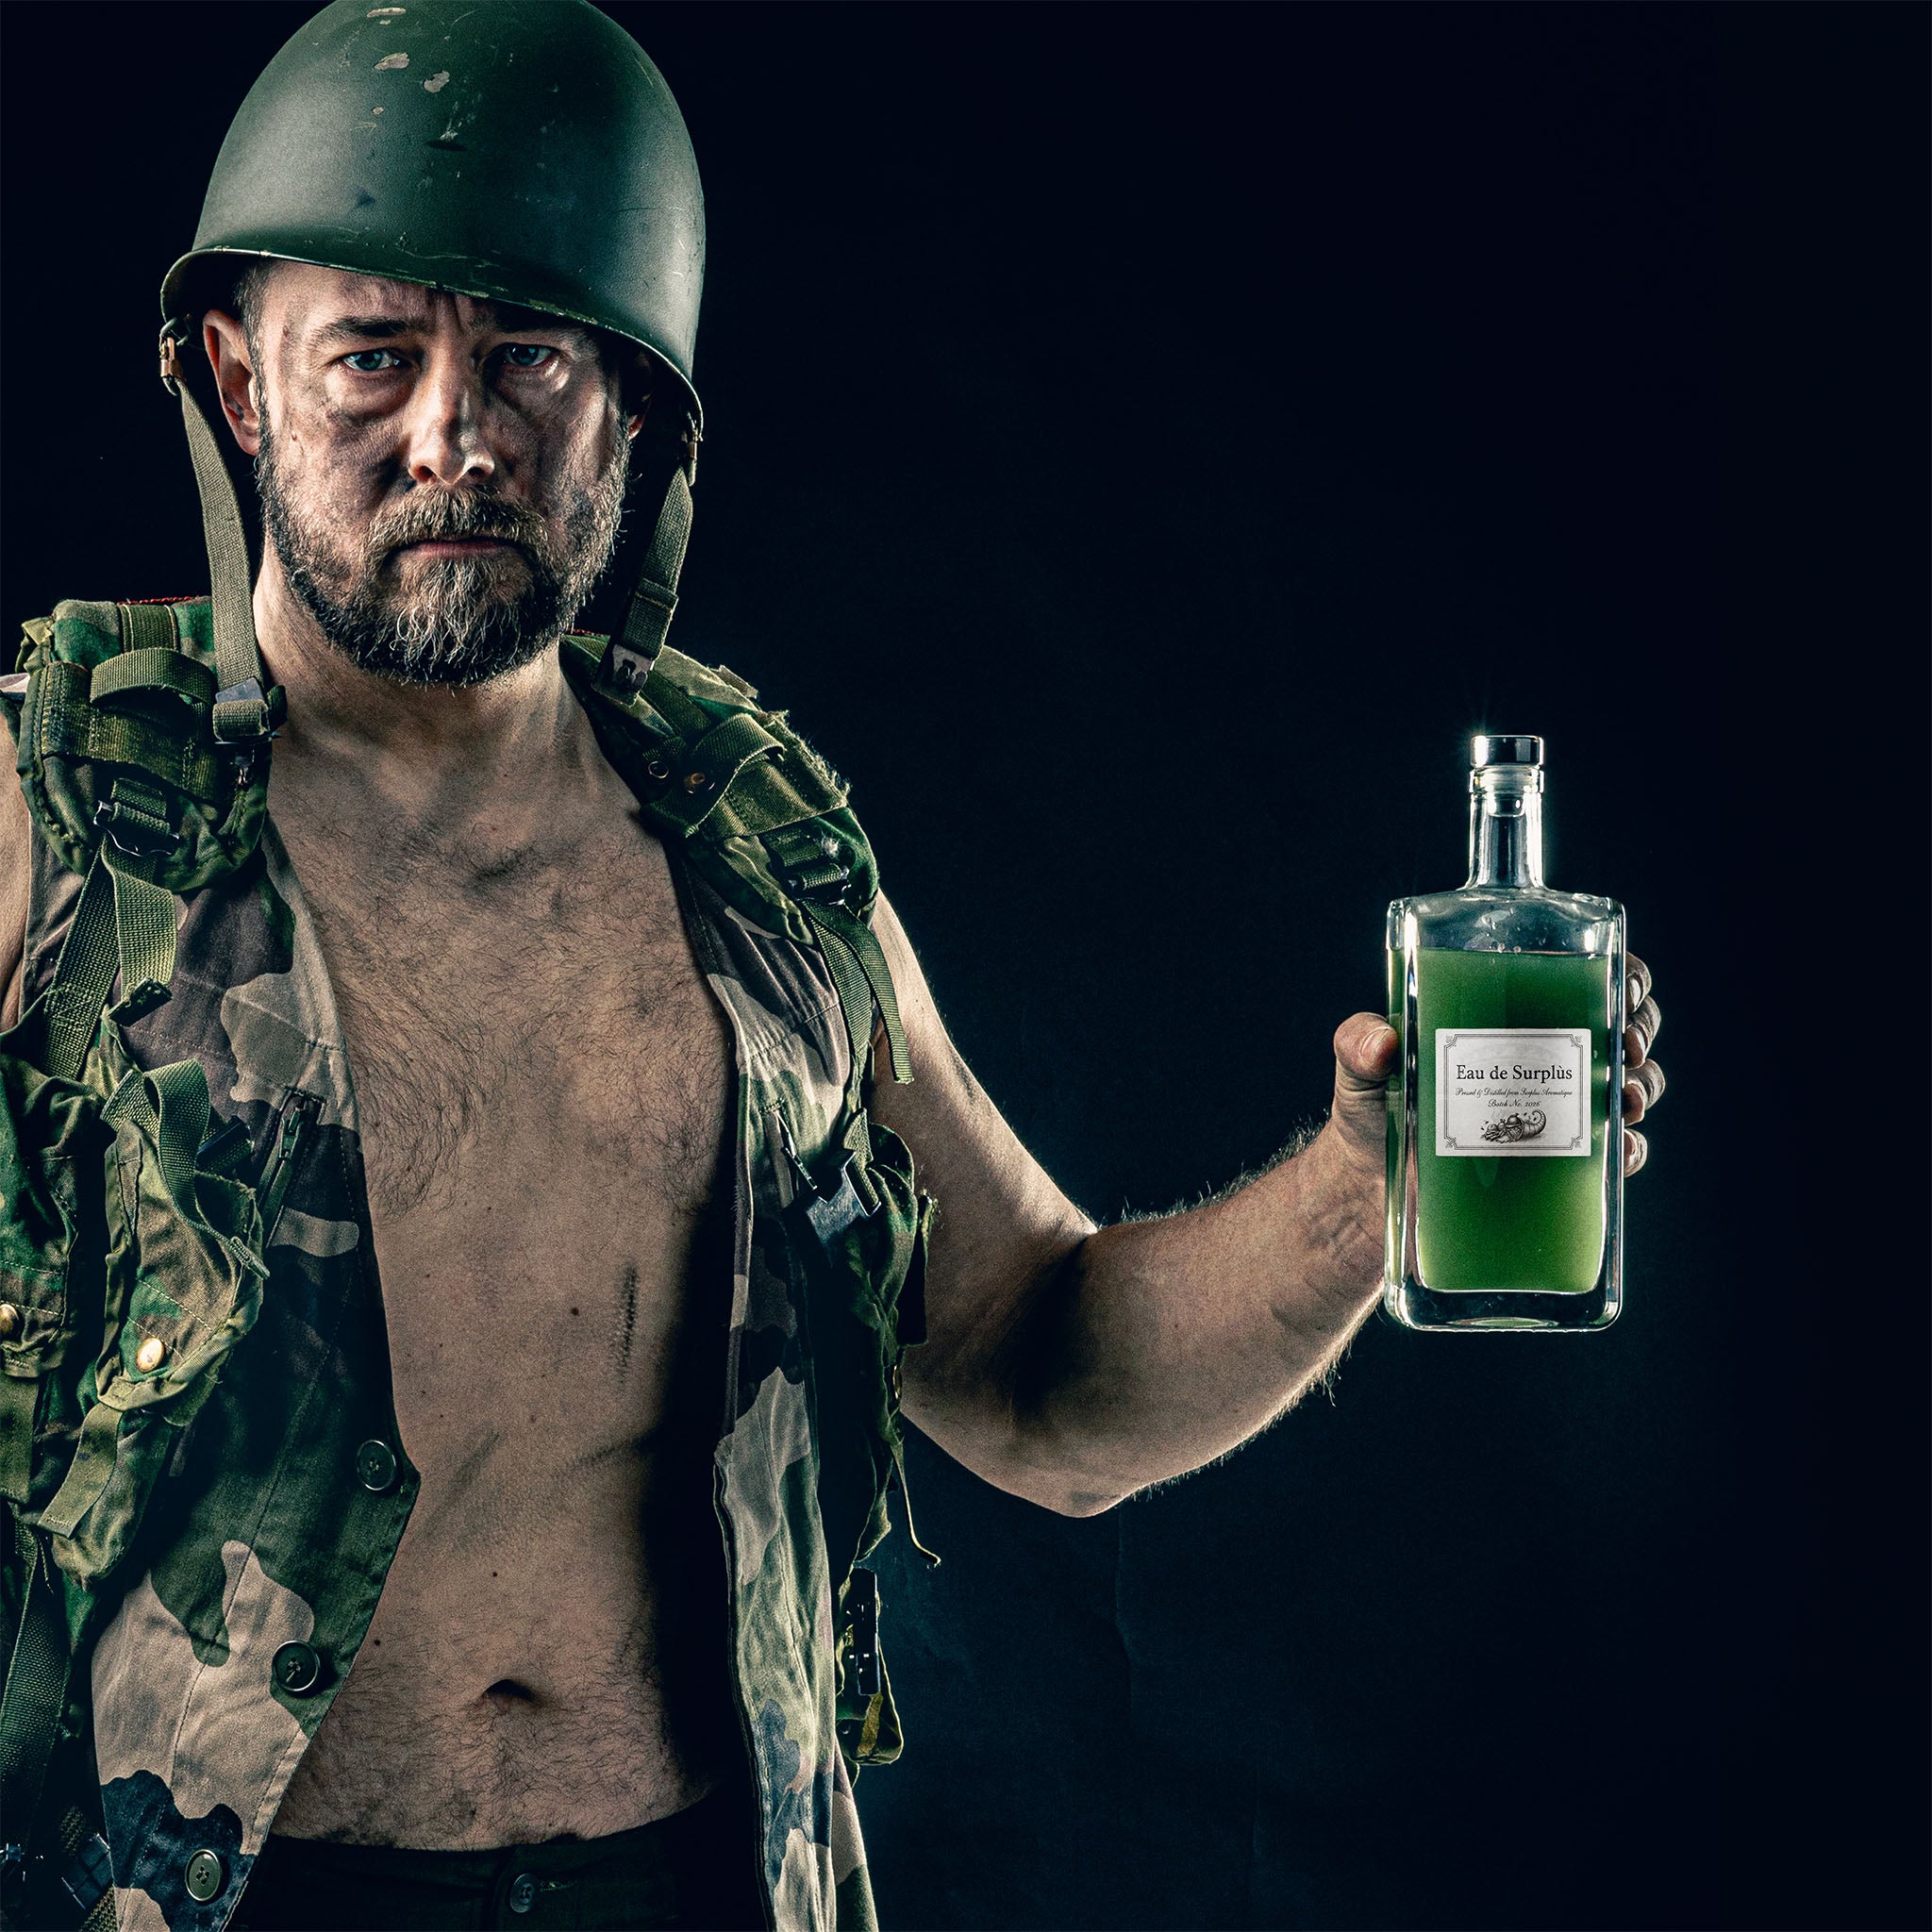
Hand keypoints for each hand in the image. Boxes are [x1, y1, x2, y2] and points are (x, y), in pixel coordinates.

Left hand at [1327, 952, 1664, 1179]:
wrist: (1367, 1196)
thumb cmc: (1368, 1115)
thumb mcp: (1358, 1068)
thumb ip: (1357, 1042)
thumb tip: (1381, 1042)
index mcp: (1507, 1017)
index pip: (1582, 979)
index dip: (1622, 976)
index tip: (1625, 989)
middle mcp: (1540, 1061)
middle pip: (1621, 1027)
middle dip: (1639, 1031)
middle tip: (1623, 1048)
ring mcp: (1554, 1113)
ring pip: (1630, 1086)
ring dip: (1643, 1087)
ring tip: (1625, 1099)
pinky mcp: (1557, 1167)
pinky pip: (1614, 1155)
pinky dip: (1628, 1151)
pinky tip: (1620, 1151)